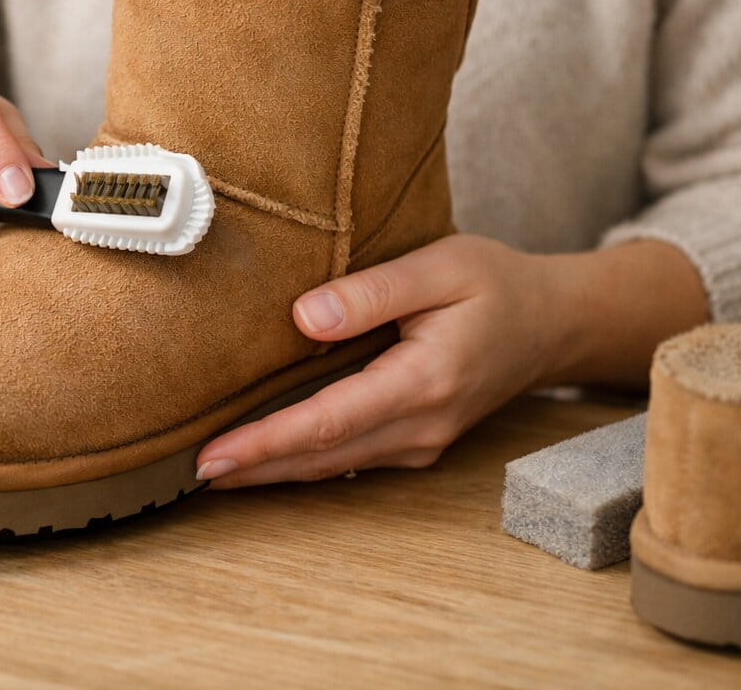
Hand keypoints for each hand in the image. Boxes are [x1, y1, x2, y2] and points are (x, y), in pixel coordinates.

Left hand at [194, 236, 551, 487]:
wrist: (552, 322)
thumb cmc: (494, 284)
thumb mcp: (441, 266)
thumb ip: (372, 292)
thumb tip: (303, 317)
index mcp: (425, 381)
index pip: (328, 422)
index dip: (265, 441)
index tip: (214, 455)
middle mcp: (421, 425)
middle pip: (321, 456)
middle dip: (254, 467)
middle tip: (189, 473)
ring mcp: (420, 441)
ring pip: (332, 465)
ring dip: (273, 470)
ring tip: (213, 471)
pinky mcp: (415, 441)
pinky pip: (348, 458)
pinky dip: (303, 460)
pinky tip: (265, 457)